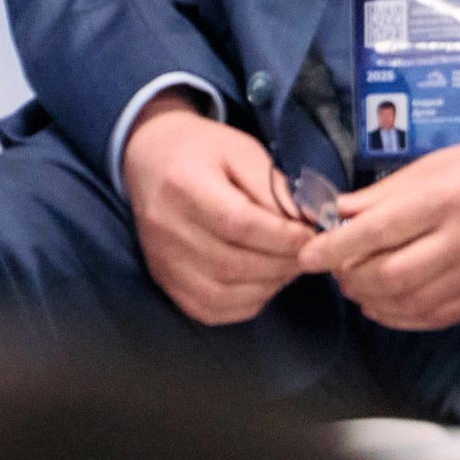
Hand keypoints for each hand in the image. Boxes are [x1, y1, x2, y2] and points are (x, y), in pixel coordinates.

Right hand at [121, 92, 312, 325]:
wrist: (149, 159)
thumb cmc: (201, 151)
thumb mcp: (241, 149)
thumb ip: (274, 187)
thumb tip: (306, 222)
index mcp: (184, 185)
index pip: (238, 224)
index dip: (281, 236)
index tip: (310, 234)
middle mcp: (167, 229)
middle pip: (232, 263)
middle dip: (281, 263)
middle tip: (309, 253)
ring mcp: (163, 261)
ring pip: (223, 294)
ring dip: (268, 286)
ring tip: (289, 265)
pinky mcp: (165, 282)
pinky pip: (211, 309)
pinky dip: (245, 303)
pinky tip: (264, 282)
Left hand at [298, 131, 459, 330]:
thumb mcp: (436, 164)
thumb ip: (384, 194)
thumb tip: (339, 212)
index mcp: (442, 198)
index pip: (375, 232)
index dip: (335, 248)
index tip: (308, 256)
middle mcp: (458, 239)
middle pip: (388, 275)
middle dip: (351, 277)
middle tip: (336, 268)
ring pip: (407, 302)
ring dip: (370, 300)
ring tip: (357, 285)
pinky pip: (433, 317)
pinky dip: (400, 317)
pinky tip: (384, 305)